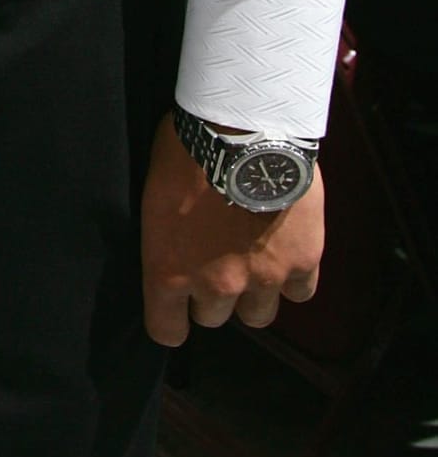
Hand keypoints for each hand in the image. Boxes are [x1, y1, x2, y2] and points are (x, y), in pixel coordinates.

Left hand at [140, 113, 322, 347]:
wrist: (243, 127)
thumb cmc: (187, 149)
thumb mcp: (154, 196)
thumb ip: (165, 239)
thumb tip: (171, 247)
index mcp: (170, 269)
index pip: (167, 330)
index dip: (172, 322)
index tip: (176, 313)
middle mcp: (216, 284)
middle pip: (214, 317)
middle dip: (213, 294)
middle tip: (217, 261)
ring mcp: (263, 276)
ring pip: (258, 315)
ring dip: (254, 294)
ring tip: (253, 259)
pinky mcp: (302, 261)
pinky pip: (300, 292)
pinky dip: (294, 277)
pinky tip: (286, 253)